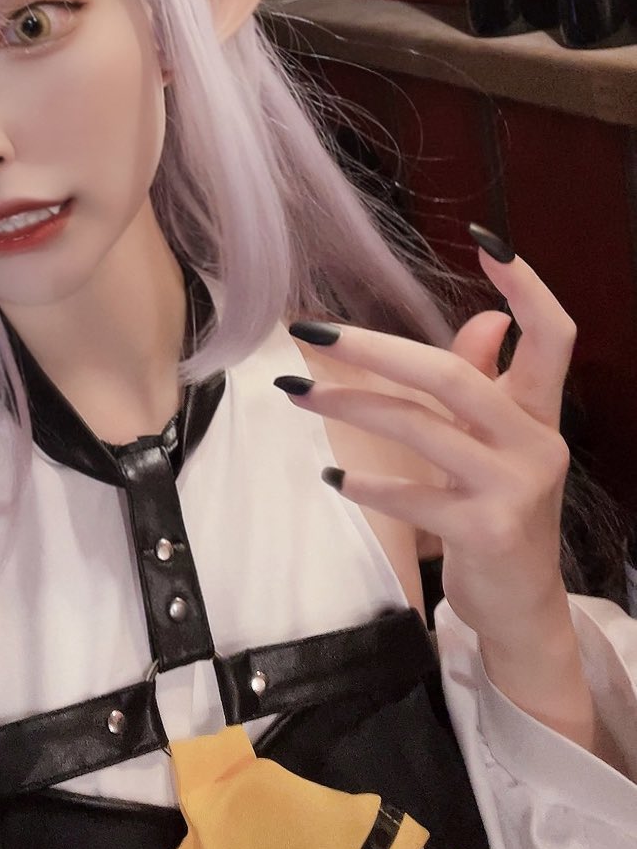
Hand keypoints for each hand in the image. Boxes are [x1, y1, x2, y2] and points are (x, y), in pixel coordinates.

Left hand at [281, 227, 575, 652]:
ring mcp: (513, 490)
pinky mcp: (486, 532)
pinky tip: (334, 475)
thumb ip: (485, 380)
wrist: (521, 606)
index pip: (551, 336)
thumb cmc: (497, 507)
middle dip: (375, 348)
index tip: (485, 241)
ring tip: (298, 392)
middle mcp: (535, 443)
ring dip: (350, 405)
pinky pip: (413, 495)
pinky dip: (368, 484)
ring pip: (420, 428)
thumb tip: (486, 317)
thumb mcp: (495, 442)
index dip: (526, 287)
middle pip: (454, 376)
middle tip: (313, 332)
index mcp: (539, 412)